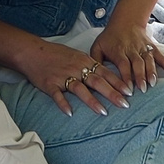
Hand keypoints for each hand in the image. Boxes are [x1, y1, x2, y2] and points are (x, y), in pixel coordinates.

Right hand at [15, 38, 129, 114]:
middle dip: (112, 93)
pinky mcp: (49, 84)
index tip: (130, 92)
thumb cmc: (55, 54)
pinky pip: (57, 95)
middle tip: (124, 104)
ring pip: (80, 89)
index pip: (105, 72)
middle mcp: (76, 68)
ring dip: (92, 101)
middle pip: (97, 81)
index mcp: (84, 61)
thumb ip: (90, 65)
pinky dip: (63, 103)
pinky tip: (70, 112)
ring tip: (103, 112)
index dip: (118, 82)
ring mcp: (63, 76)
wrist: (32, 52)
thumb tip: (106, 76)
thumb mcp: (76, 56)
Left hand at [90, 18, 163, 91]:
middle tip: (142, 90)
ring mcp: (143, 48)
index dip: (126, 77)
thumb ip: (95, 60)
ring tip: (153, 84)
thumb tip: (91, 75)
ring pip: (149, 61)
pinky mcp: (152, 48)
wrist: (125, 20)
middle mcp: (132, 49)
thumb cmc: (109, 37)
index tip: (128, 90)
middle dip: (140, 77)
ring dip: (151, 72)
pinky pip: (161, 58)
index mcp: (118, 50)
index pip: (123, 65)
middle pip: (137, 64)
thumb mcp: (97, 46)